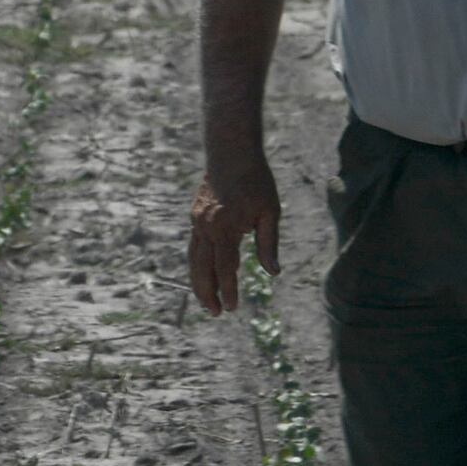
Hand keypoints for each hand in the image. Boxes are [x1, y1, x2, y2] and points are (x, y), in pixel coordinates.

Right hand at [187, 161, 281, 315]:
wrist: (231, 152)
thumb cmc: (256, 181)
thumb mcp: (270, 212)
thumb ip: (269, 243)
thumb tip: (273, 272)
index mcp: (225, 228)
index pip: (225, 268)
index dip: (228, 290)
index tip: (232, 307)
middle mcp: (206, 227)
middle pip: (202, 269)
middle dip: (207, 293)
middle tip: (215, 313)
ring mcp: (197, 222)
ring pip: (194, 260)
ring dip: (199, 282)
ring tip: (206, 300)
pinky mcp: (195, 217)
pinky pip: (194, 247)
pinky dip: (198, 264)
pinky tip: (205, 274)